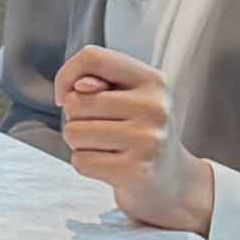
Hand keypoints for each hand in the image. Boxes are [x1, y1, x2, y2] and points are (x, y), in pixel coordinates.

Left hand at [52, 48, 205, 232]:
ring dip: (79, 143)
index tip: (67, 94)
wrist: (173, 181)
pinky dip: (86, 164)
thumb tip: (77, 86)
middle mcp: (154, 107)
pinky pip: (81, 161)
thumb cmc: (142, 134)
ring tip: (106, 146)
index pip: (92, 57)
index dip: (67, 75)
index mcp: (153, 80)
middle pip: (75, 101)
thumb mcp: (129, 99)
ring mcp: (147, 140)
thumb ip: (99, 84)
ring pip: (73, 132)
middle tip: (102, 129)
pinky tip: (109, 164)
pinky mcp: (135, 171)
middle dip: (75, 118)